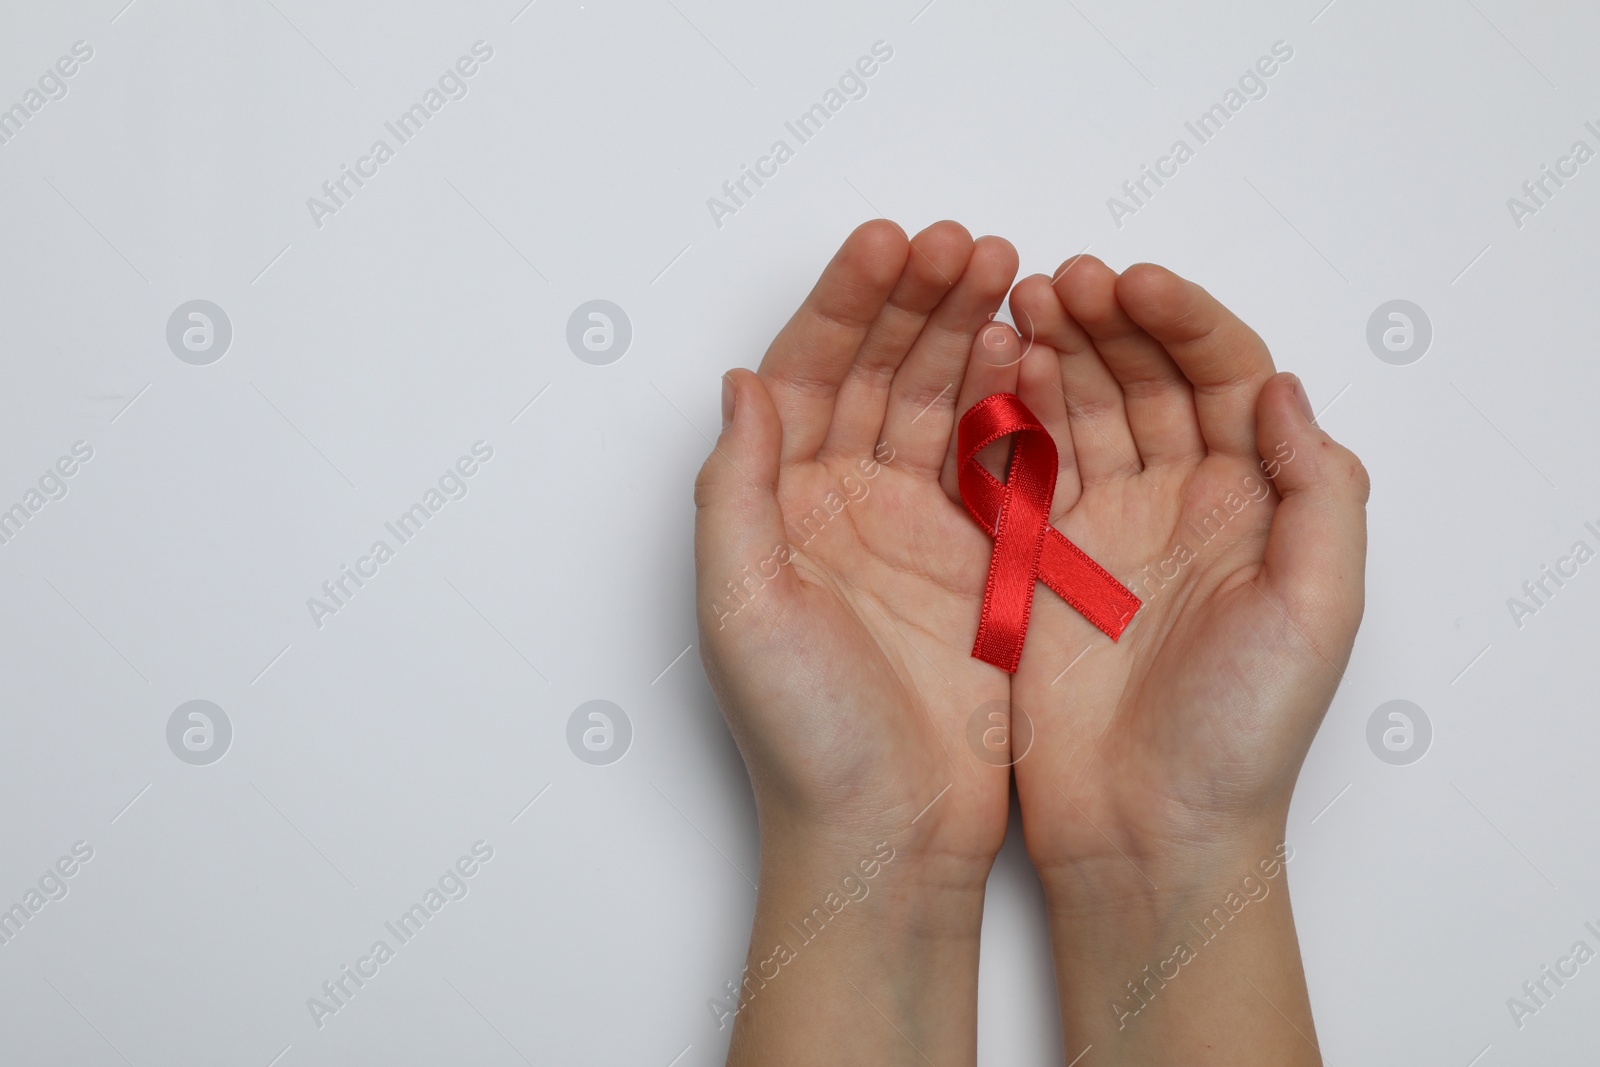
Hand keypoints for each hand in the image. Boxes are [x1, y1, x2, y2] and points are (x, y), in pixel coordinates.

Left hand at [694, 219, 1019, 1063]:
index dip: (844, 303)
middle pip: (875, 372)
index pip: (804, 374)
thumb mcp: (743, 610)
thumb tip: (741, 382)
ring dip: (966, 335)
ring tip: (1008, 275)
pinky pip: (991, 460)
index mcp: (775, 508)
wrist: (887, 837)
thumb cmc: (804, 741)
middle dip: (919, 301)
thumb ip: (736, 491)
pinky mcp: (974, 561)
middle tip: (970, 245)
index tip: (892, 244)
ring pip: (937, 402)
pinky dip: (1011, 403)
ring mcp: (909, 529)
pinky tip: (1031, 355)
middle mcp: (837, 506)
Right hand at [1001, 256, 1367, 1058]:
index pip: (1225, 376)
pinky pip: (1025, 463)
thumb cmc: (1241, 735)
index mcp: (1254, 503)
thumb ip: (1320, 494)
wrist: (1146, 830)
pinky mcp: (1039, 558)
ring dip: (1056, 347)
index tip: (1132, 287)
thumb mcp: (1316, 613)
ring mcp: (1105, 526)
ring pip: (1081, 406)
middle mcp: (1181, 502)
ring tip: (1019, 299)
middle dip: (1108, 318)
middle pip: (1148, 376)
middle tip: (1061, 279)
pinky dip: (1007, 411)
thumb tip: (1281, 388)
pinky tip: (991, 367)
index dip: (1183, 321)